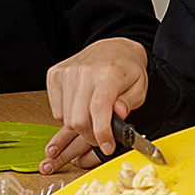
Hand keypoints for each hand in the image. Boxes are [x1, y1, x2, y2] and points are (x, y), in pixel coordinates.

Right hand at [41, 38, 149, 174]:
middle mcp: (85, 72)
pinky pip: (56, 111)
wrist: (112, 48)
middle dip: (91, 136)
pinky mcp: (55, 75)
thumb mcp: (139, 88)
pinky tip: (80, 109)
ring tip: (92, 120)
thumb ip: (129, 103)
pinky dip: (68, 117)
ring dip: (80, 127)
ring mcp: (67, 73)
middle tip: (101, 137)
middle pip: (79, 119)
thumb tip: (118, 115)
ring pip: (66, 119)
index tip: (107, 147)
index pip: (99, 108)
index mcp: (108, 74)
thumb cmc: (126, 69)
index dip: (102, 133)